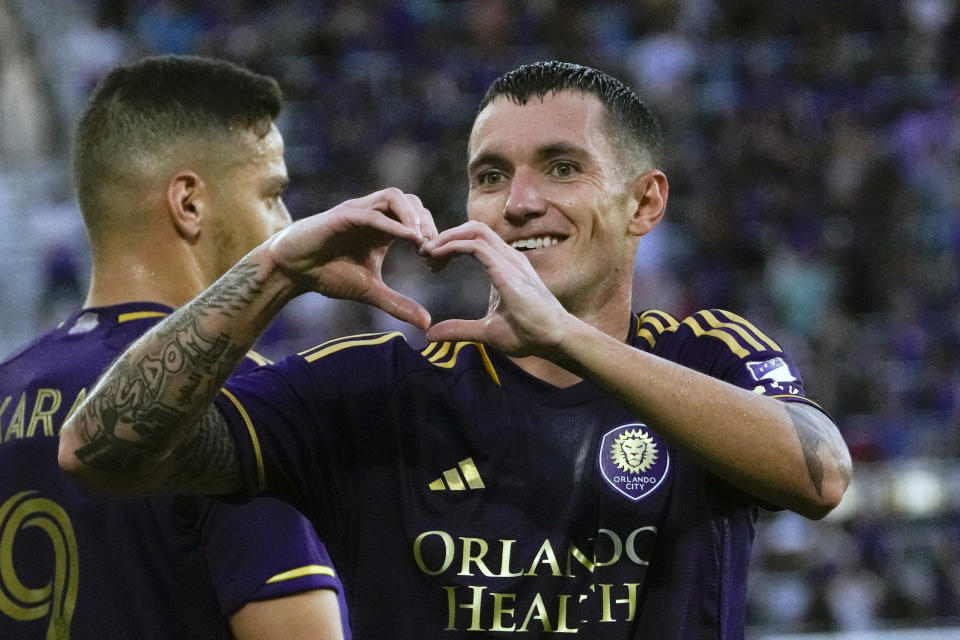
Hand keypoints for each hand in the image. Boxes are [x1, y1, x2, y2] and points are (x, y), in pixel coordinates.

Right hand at [268, 188, 437, 328]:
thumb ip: (398, 304)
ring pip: (394, 197)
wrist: (292, 271)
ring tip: (423, 241)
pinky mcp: (342, 215)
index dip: (432, 234)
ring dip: (413, 216)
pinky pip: (372, 213)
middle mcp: (373, 214)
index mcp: (383, 228)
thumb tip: (426, 323)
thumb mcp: (370, 291)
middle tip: (434, 250)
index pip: (416, 217)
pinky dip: (393, 224)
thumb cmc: (327, 274)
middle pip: (411, 201)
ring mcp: (358, 211)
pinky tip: (409, 239)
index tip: (436, 261)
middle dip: (428, 222)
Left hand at [422, 221, 568, 356]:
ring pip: (474, 230)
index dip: (450, 244)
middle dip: (445, 236)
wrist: (555, 340)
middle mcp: (508, 257)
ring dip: (446, 238)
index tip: (432, 262)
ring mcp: (510, 260)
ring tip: (427, 253)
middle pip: (473, 228)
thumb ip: (460, 329)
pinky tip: (437, 257)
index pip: (475, 239)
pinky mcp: (507, 270)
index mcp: (506, 266)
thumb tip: (431, 335)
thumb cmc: (529, 334)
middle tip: (425, 255)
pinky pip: (476, 246)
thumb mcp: (486, 332)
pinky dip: (452, 246)